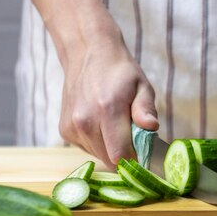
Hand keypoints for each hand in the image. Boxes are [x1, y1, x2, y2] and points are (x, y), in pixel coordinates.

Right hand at [58, 37, 157, 168]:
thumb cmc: (120, 72)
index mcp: (107, 109)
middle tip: (132, 137)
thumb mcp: (142, 86)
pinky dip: (98, 143)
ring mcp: (72, 127)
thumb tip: (151, 128)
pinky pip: (87, 149)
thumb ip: (145, 109)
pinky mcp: (65, 131)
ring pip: (98, 156)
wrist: (87, 54)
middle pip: (109, 159)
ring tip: (115, 126)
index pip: (120, 155)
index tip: (145, 155)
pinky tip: (101, 124)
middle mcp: (85, 121)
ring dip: (111, 149)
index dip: (135, 160)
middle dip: (125, 155)